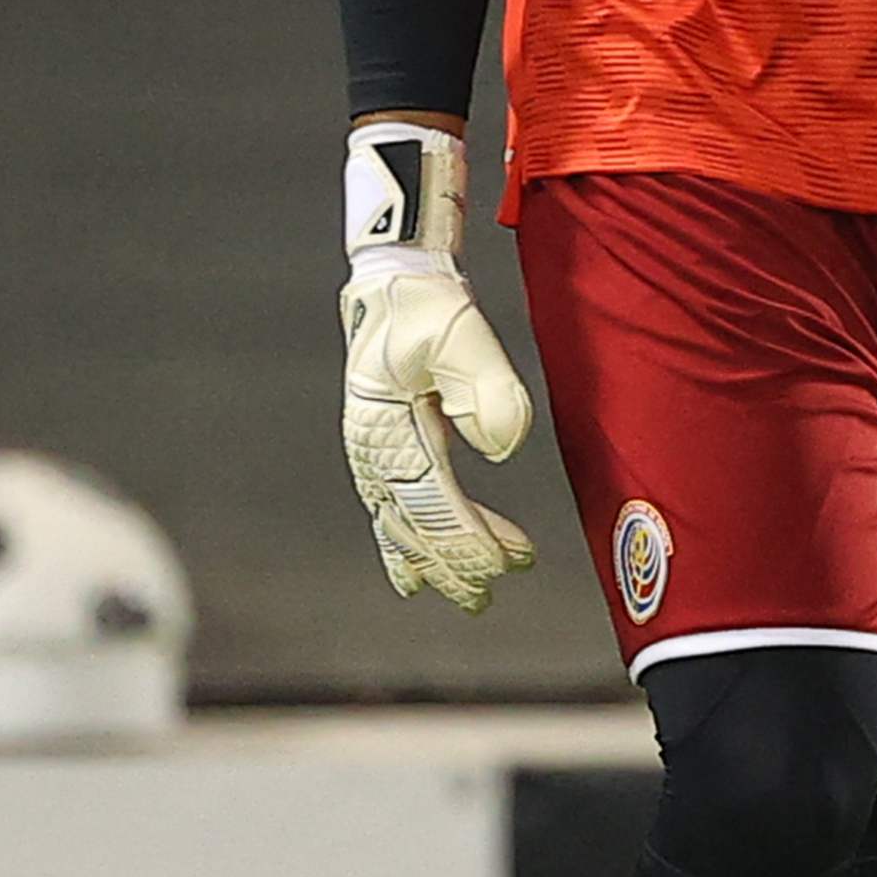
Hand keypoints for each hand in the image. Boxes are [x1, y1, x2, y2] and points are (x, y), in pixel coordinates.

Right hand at [338, 122, 536, 611]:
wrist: (394, 281)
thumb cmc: (428, 307)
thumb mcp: (463, 335)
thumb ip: (486, 389)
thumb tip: (502, 448)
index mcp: (386, 425)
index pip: (431, 499)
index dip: (467, 538)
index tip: (505, 565)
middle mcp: (372, 447)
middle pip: (413, 522)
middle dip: (453, 563)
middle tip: (490, 596)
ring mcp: (372, 450)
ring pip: (400, 523)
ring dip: (435, 560)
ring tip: (469, 594)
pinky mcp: (382, 447)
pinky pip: (392, 509)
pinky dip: (407, 544)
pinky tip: (418, 573)